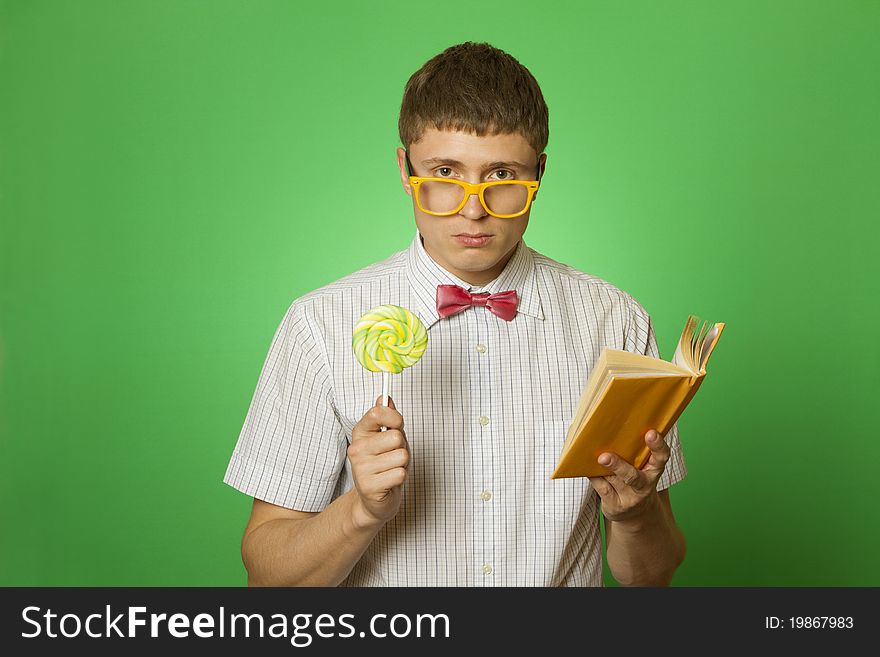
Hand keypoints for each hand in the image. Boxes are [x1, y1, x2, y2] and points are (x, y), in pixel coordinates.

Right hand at [348, 396, 409, 527]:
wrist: (375, 499)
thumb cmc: (385, 464)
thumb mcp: (388, 437)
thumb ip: (388, 417)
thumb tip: (385, 397)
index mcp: (360, 432)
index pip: (378, 413)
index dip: (395, 418)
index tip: (396, 425)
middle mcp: (356, 449)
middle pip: (396, 437)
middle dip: (402, 446)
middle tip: (393, 455)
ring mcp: (360, 468)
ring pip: (401, 456)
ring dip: (403, 464)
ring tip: (391, 469)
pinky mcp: (369, 486)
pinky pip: (400, 474)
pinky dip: (400, 478)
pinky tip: (389, 482)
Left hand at [588, 429, 669, 522]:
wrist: (635, 513)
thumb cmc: (635, 480)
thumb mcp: (641, 467)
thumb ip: (633, 452)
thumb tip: (609, 431)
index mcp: (654, 470)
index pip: (661, 457)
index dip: (658, 445)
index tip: (651, 432)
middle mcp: (644, 486)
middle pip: (633, 477)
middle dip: (618, 467)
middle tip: (605, 457)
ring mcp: (629, 498)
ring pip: (613, 481)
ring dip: (602, 470)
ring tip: (593, 460)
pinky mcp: (615, 505)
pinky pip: (602, 488)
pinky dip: (594, 476)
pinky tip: (586, 467)